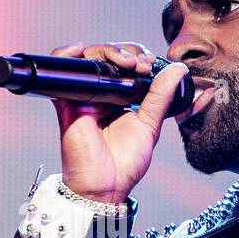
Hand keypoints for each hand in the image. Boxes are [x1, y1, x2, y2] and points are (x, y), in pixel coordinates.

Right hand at [50, 41, 188, 204]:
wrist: (106, 186)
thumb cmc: (125, 163)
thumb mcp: (150, 125)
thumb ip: (161, 96)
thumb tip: (179, 69)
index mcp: (119, 97)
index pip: (126, 63)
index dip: (138, 55)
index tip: (151, 64)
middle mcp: (99, 94)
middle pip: (107, 56)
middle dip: (127, 51)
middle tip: (141, 64)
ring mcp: (82, 96)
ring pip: (88, 58)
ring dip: (107, 51)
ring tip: (126, 62)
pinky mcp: (66, 102)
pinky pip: (60, 71)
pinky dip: (66, 54)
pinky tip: (81, 50)